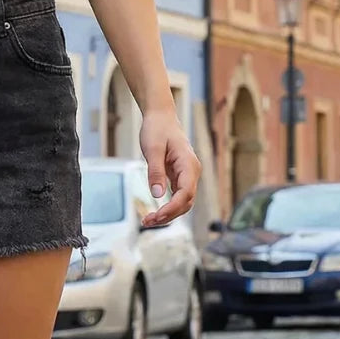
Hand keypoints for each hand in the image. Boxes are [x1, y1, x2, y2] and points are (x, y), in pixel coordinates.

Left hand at [138, 110, 201, 226]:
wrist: (161, 117)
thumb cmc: (157, 129)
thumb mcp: (152, 149)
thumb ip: (155, 171)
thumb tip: (157, 195)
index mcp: (189, 165)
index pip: (185, 193)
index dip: (172, 208)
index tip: (157, 216)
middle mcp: (192, 172)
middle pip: (186, 202)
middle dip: (169, 215)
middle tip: (147, 221)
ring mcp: (187, 175)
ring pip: (182, 202)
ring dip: (168, 213)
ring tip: (148, 220)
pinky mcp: (180, 176)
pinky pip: (177, 196)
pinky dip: (167, 206)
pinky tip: (155, 212)